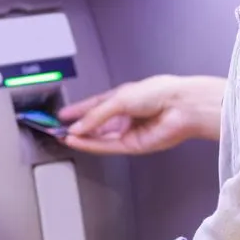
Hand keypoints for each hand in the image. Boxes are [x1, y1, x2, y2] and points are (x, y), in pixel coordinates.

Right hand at [58, 75, 224, 154]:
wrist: (181, 107)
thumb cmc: (160, 92)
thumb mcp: (120, 98)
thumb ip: (96, 114)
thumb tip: (78, 127)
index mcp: (125, 97)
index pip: (96, 105)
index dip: (79, 110)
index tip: (63, 114)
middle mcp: (126, 114)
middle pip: (97, 123)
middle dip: (78, 126)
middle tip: (58, 128)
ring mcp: (129, 130)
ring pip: (99, 136)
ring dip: (81, 137)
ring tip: (63, 136)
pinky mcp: (132, 145)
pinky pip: (107, 146)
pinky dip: (90, 145)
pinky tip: (77, 141)